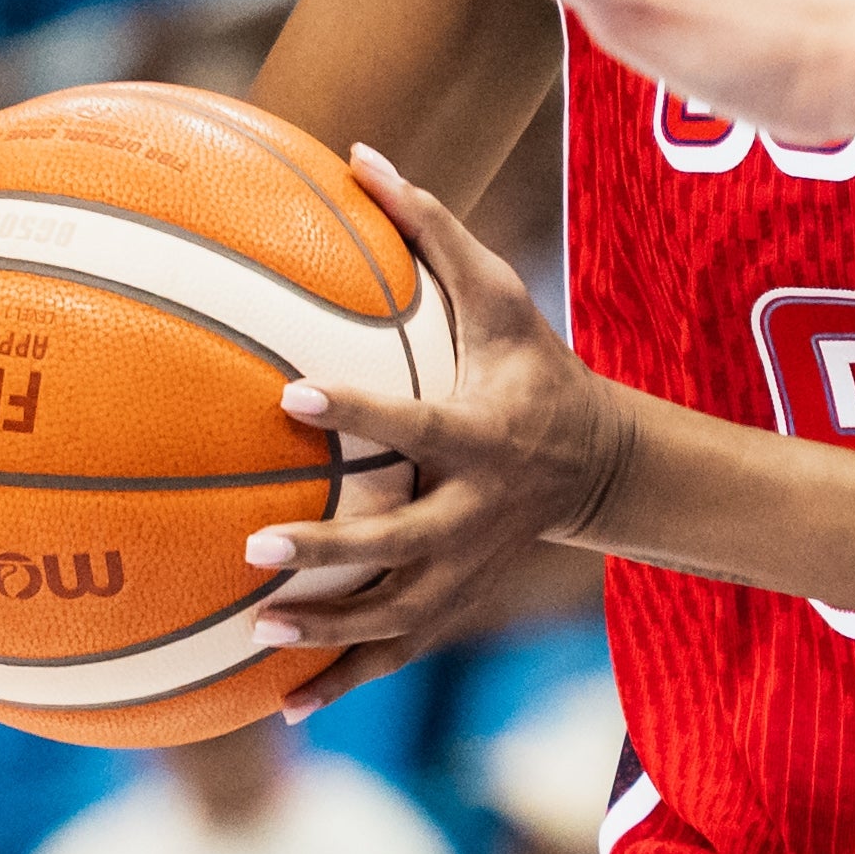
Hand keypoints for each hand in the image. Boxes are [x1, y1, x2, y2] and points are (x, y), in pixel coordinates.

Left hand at [238, 145, 634, 718]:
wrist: (599, 466)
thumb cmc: (533, 368)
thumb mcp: (500, 296)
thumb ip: (433, 230)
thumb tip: (360, 153)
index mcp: (482, 438)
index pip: (415, 428)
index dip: (357, 414)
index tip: (290, 396)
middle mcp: (476, 515)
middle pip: (401, 545)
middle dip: (332, 553)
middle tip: (255, 546)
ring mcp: (468, 570)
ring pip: (394, 614)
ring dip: (327, 628)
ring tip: (254, 625)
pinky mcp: (458, 603)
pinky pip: (396, 653)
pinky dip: (343, 680)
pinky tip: (280, 700)